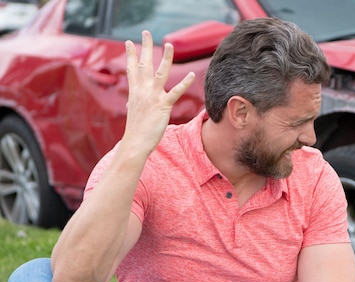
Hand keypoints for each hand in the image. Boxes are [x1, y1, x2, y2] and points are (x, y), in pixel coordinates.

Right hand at [122, 30, 194, 156]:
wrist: (135, 143)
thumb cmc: (136, 130)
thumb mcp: (133, 112)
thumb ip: (135, 103)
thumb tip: (131, 102)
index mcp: (134, 92)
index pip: (132, 69)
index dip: (131, 55)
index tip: (130, 42)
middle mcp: (142, 91)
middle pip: (144, 64)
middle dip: (145, 47)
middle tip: (145, 32)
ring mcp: (152, 97)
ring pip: (160, 73)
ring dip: (165, 58)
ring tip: (169, 44)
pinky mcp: (163, 106)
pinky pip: (176, 92)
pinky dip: (184, 83)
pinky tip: (192, 75)